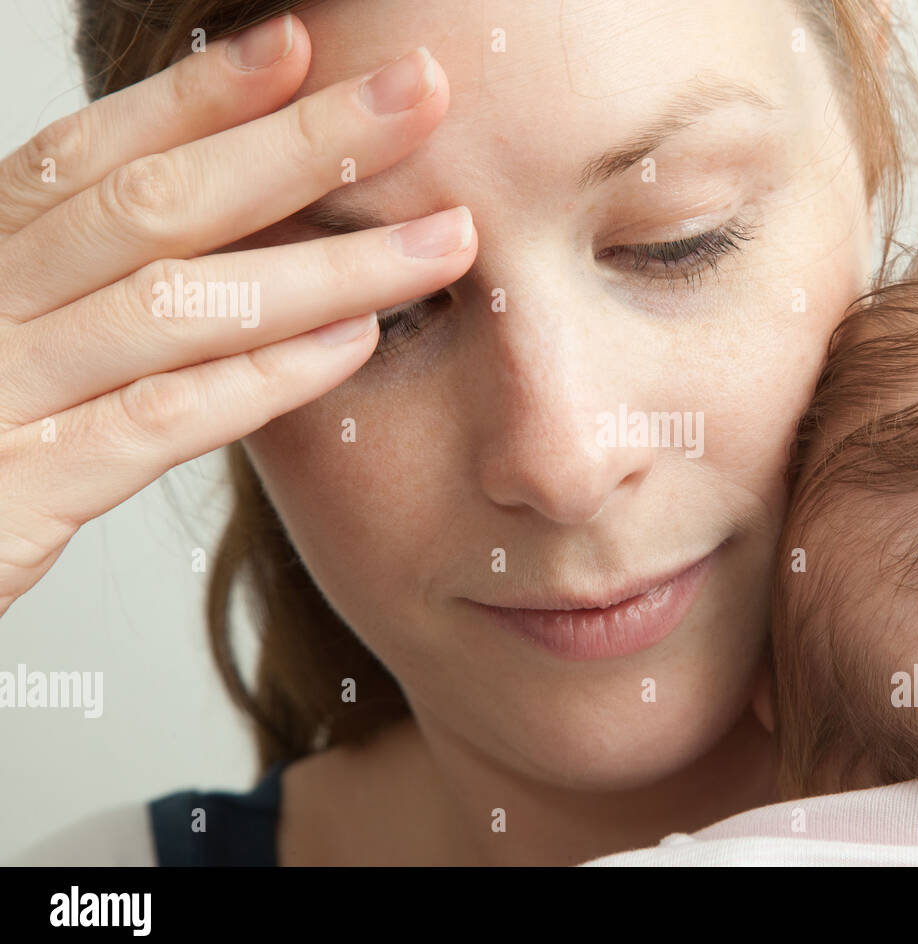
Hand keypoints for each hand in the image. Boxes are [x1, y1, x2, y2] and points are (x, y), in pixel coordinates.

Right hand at [0, 15, 475, 617]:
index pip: (90, 155)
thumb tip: (204, 245)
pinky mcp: (11, 495)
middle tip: (418, 99)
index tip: (298, 44)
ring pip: (174, 305)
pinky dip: (261, 378)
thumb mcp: (1, 350)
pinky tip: (355, 344)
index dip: (196, 95)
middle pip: (153, 205)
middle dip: (299, 146)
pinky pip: (156, 421)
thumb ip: (73, 294)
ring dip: (325, 265)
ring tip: (443, 241)